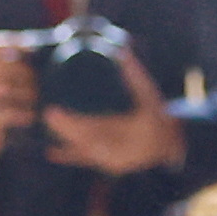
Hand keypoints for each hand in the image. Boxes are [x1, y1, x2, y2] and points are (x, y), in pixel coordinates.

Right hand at [0, 37, 42, 173]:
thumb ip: (13, 71)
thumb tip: (42, 56)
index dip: (13, 42)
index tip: (31, 52)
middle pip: (3, 65)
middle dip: (26, 72)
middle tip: (38, 84)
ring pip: (5, 88)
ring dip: (26, 93)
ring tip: (36, 100)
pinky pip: (6, 113)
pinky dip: (23, 114)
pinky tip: (31, 117)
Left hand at [39, 41, 188, 173]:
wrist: (170, 143)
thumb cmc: (160, 117)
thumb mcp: (150, 96)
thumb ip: (136, 76)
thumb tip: (121, 52)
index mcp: (130, 135)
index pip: (96, 129)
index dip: (74, 122)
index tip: (56, 111)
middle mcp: (119, 152)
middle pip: (87, 141)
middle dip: (66, 128)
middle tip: (47, 114)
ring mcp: (113, 160)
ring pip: (84, 151)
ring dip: (65, 139)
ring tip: (46, 125)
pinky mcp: (109, 163)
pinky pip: (86, 160)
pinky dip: (69, 156)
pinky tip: (50, 153)